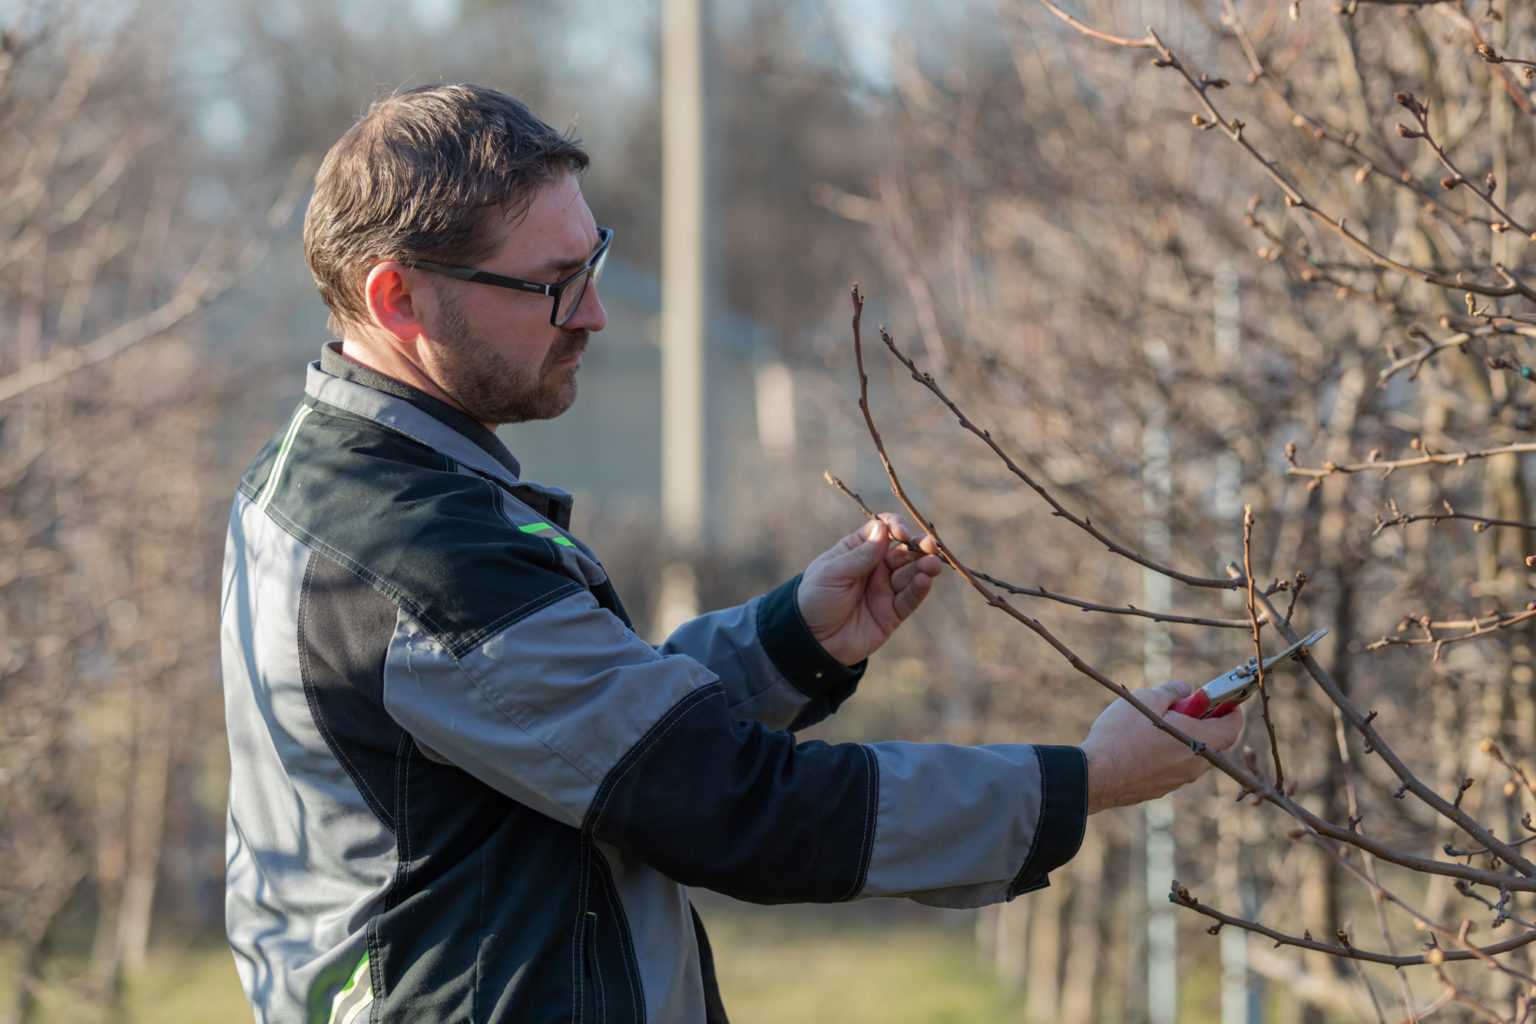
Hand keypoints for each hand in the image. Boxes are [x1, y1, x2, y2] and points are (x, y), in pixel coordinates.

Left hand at [796, 514, 944, 666]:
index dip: (895, 527)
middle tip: (930, 545)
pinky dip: (919, 588)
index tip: (901, 532)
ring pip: (911, 573)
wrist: (811, 641)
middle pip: (903, 551)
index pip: (883, 531)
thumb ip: (861, 555)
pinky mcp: (892, 613)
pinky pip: (910, 598)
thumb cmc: (815, 599)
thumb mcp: (833, 573)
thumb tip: (883, 529)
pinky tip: (925, 580)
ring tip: (933, 564)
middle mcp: (875, 568)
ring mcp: (885, 590)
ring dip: (924, 566)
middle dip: (918, 546)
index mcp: (857, 551)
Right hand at [1079, 680, 1244, 814]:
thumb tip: (1186, 691)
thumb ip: (1173, 691)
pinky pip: (1175, 767)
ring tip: (1154, 725)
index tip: (1218, 698)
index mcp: (1201, 739)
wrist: (1095, 776)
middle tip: (1181, 707)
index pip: (1234, 725)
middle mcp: (1197, 764)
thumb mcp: (1148, 698)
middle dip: (1204, 722)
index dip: (1231, 708)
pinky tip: (1141, 746)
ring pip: (1193, 755)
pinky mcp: (1162, 789)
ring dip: (1184, 738)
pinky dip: (1169, 754)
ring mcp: (1180, 780)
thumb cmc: (1122, 734)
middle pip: (1215, 741)